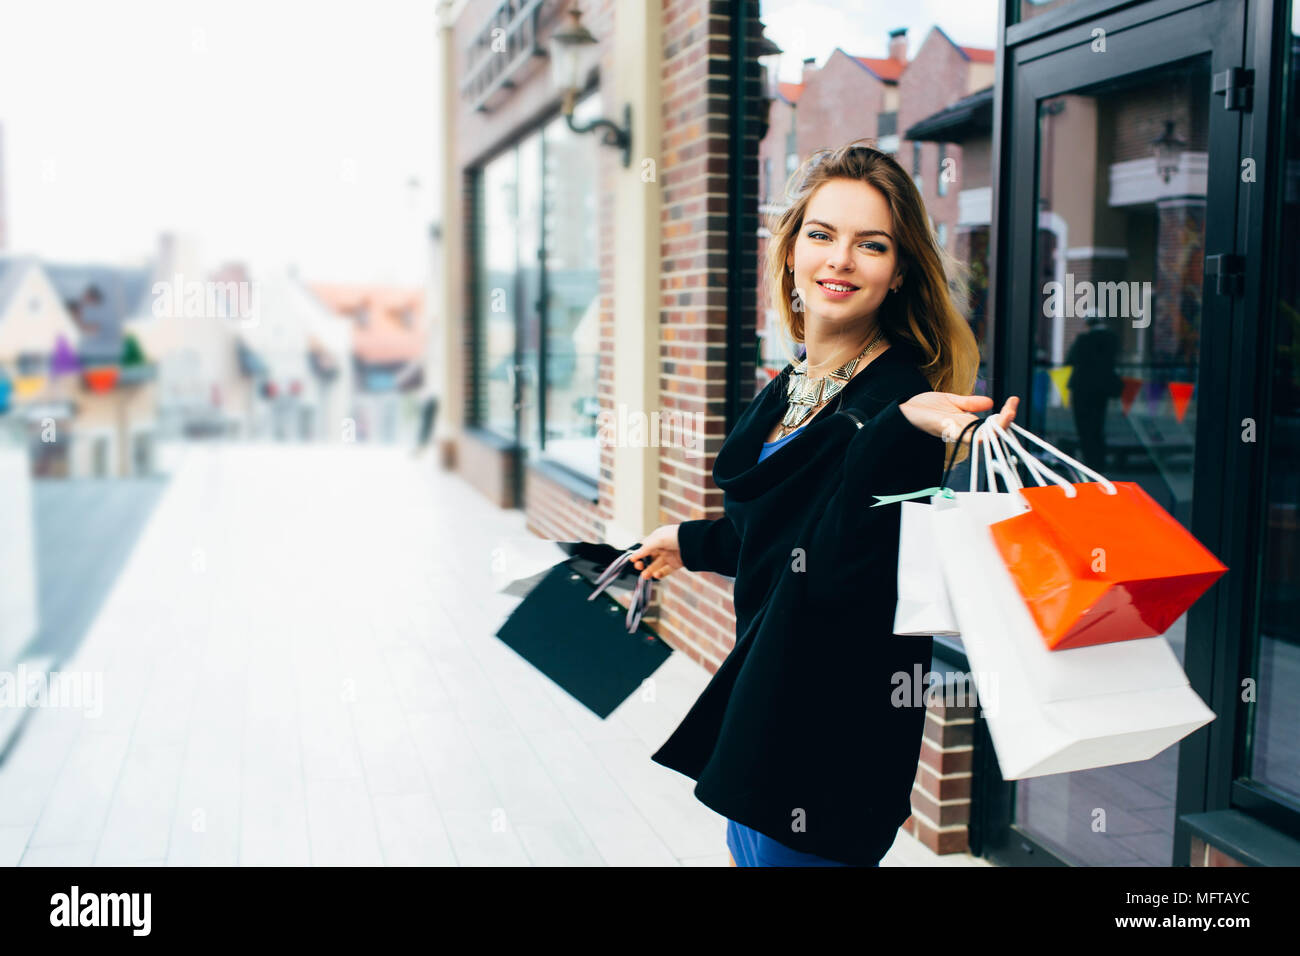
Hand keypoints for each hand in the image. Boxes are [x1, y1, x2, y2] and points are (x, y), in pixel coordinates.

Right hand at [626, 524, 684, 580]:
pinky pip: (666, 570)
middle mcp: (662, 547)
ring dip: (649, 571)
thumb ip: (645, 548)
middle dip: (642, 563)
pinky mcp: (675, 564)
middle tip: (639, 567)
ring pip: (656, 565)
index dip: (638, 554)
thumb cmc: (676, 536)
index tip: (633, 560)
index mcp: (657, 539)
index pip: (644, 547)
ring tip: (645, 576)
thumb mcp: (658, 539)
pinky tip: (656, 575)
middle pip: (649, 557)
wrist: (695, 541)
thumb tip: (633, 556)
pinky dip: (660, 574)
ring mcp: (669, 556)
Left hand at [898, 392, 1019, 444]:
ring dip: (999, 426)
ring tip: (1009, 413)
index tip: (1014, 400)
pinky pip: (966, 436)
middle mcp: (964, 431)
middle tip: (1014, 406)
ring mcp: (956, 432)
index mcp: (967, 424)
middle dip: (1007, 421)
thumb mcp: (952, 401)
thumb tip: (991, 402)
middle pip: (992, 434)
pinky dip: (980, 432)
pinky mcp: (946, 431)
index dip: (1006, 415)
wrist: (903, 411)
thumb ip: (970, 403)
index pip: (992, 425)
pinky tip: (990, 422)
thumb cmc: (925, 408)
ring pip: (984, 437)